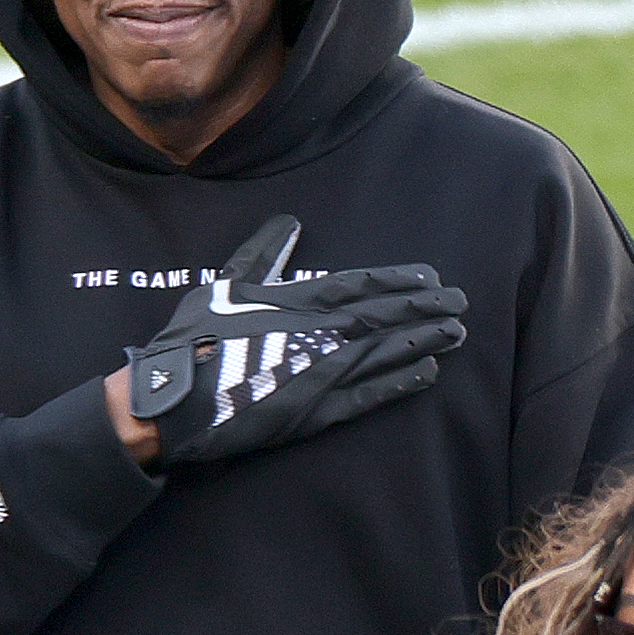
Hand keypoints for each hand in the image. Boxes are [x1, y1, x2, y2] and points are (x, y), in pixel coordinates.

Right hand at [122, 215, 465, 466]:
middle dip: (423, 308)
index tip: (429, 277)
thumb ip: (261, 254)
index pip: (360, 285)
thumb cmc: (194, 339)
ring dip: (422, 340)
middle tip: (460, 302)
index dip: (397, 281)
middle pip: (382, 315)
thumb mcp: (225, 285)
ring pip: (383, 352)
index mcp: (296, 300)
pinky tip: (427, 373)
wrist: (173, 398)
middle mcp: (316, 333)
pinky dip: (398, 383)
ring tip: (457, 333)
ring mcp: (319, 372)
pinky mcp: (314, 411)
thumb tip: (289, 223)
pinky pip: (366, 395)